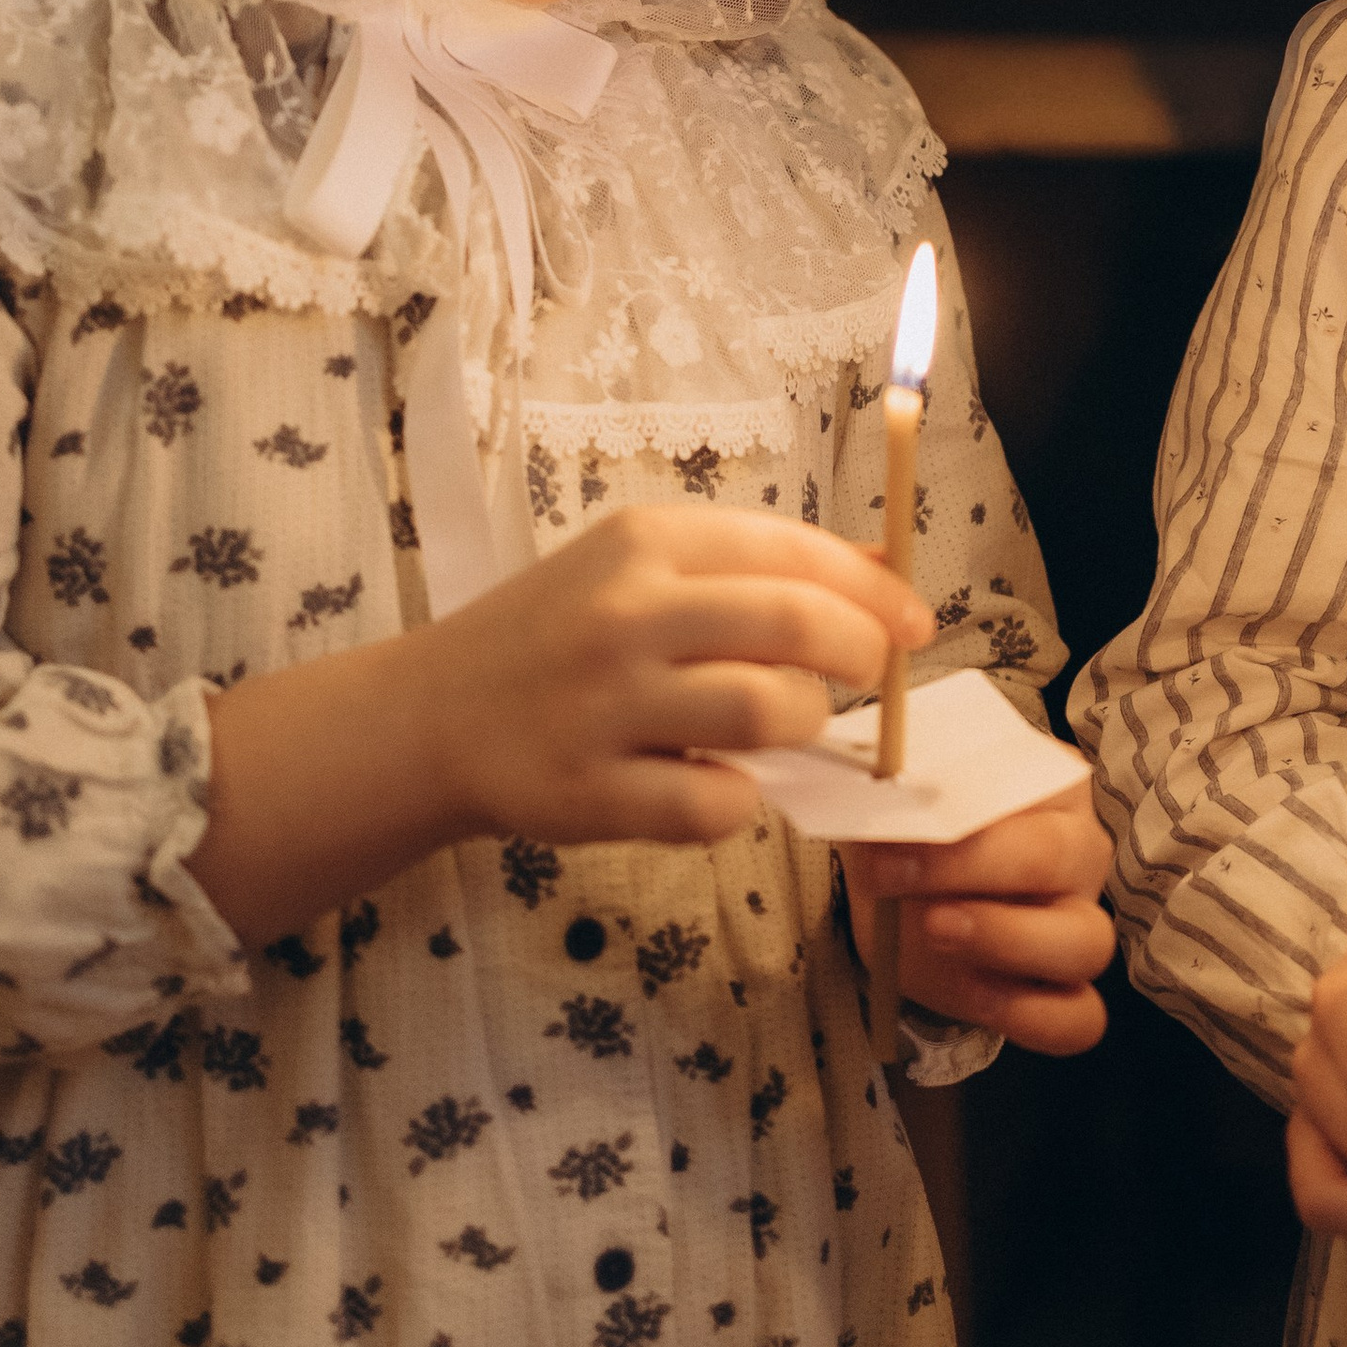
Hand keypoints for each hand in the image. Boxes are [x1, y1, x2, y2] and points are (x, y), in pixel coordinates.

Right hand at [193, 510, 927, 944]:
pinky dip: (737, 803)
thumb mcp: (641, 567)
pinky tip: (713, 783)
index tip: (916, 625)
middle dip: (860, 656)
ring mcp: (604, 705)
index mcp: (647, 541)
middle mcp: (627, 613)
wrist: (430, 716)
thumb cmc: (559, 635)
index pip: (795, 551)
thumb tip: (883, 575)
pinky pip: (714, 805)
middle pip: (796, 624)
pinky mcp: (588, 793)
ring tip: (779, 730)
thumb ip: (752, 566)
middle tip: (868, 680)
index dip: (876, 591)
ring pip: (767, 712)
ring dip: (801, 728)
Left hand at [844, 779, 1114, 1056]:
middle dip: (971, 866)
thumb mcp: (899, 802)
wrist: (896, 892)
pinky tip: (975, 997)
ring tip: (935, 931)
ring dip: (1005, 940)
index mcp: (1052, 786)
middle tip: (897, 874)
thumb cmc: (913, 830)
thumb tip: (884, 797)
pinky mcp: (1065, 992)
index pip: (1032, 783)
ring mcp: (1081, 924)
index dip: (963, 804)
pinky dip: (1029, 1014)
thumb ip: (902, 795)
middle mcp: (1080, 852)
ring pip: (1086, 942)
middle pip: (1059, 856)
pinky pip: (1079, 1018)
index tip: (896, 819)